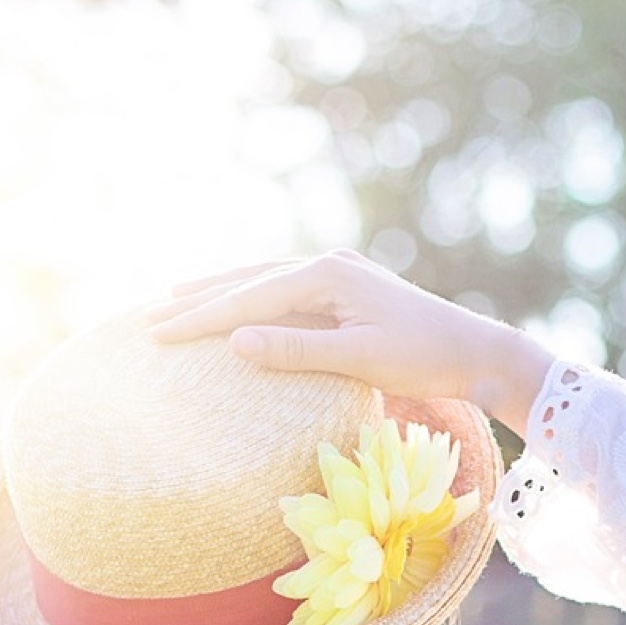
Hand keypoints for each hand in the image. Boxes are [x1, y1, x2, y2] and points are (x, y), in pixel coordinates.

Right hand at [147, 250, 552, 437]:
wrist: (476, 352)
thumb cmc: (424, 360)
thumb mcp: (359, 359)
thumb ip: (298, 350)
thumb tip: (235, 340)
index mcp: (326, 275)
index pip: (249, 297)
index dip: (201, 317)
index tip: (158, 334)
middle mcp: (328, 265)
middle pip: (248, 280)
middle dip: (199, 300)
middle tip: (149, 318)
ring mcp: (339, 274)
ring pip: (264, 280)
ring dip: (221, 292)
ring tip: (178, 301)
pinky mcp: (348, 290)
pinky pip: (286, 290)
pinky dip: (253, 297)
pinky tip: (239, 306)